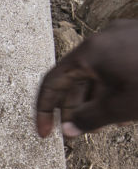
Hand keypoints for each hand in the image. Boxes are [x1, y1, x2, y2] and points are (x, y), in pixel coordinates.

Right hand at [35, 19, 137, 137]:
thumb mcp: (120, 108)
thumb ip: (88, 120)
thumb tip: (68, 130)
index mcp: (89, 52)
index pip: (52, 82)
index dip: (44, 110)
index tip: (46, 133)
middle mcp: (102, 38)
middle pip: (74, 76)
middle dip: (72, 107)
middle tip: (75, 132)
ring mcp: (124, 35)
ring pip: (96, 71)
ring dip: (93, 99)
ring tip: (101, 124)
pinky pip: (115, 64)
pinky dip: (111, 86)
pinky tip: (122, 107)